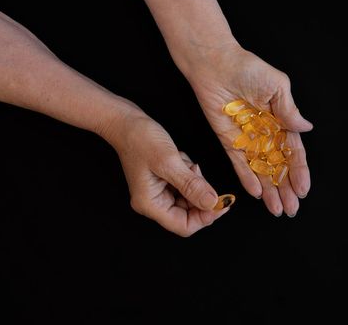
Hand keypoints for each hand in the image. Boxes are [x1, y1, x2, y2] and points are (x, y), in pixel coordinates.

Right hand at [108, 113, 230, 235]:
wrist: (126, 121)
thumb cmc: (140, 139)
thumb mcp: (169, 162)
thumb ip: (191, 185)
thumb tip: (212, 203)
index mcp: (150, 204)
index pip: (183, 226)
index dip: (206, 217)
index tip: (222, 202)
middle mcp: (153, 203)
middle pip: (189, 213)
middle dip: (200, 194)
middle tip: (198, 173)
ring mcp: (158, 193)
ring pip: (190, 198)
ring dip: (195, 181)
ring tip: (185, 163)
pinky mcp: (164, 182)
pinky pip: (185, 185)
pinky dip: (190, 174)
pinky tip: (181, 159)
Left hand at [182, 43, 312, 216]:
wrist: (215, 64)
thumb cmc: (248, 68)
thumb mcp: (277, 86)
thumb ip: (289, 110)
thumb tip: (306, 129)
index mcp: (281, 120)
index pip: (293, 152)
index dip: (299, 171)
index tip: (304, 189)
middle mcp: (265, 133)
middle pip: (278, 167)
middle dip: (286, 188)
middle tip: (292, 208)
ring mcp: (247, 139)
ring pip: (261, 170)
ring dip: (270, 190)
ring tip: (277, 209)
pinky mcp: (228, 141)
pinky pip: (239, 164)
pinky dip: (247, 178)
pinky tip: (256, 193)